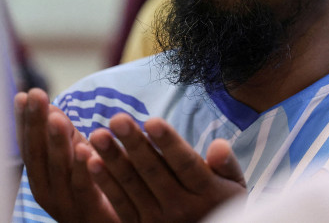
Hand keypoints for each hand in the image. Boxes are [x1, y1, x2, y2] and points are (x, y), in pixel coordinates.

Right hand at [14, 88, 119, 222]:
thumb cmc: (94, 190)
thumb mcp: (78, 159)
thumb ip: (66, 137)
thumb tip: (49, 106)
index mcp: (41, 178)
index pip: (29, 146)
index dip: (25, 121)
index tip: (24, 94)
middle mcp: (47, 191)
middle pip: (39, 154)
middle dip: (37, 124)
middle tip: (36, 95)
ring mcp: (66, 203)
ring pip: (59, 170)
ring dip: (57, 142)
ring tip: (57, 118)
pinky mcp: (90, 210)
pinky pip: (85, 187)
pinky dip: (84, 168)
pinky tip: (86, 149)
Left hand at [84, 113, 245, 222]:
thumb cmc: (222, 205)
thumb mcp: (235, 186)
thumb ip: (227, 164)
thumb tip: (219, 145)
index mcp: (206, 192)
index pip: (184, 163)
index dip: (168, 143)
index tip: (152, 121)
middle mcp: (180, 207)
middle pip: (153, 172)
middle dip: (133, 144)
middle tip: (116, 119)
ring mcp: (157, 220)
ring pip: (132, 186)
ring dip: (112, 160)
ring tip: (98, 135)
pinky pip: (119, 203)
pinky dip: (104, 183)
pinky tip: (92, 162)